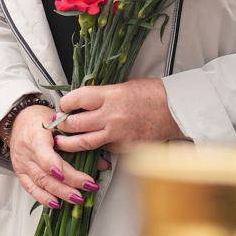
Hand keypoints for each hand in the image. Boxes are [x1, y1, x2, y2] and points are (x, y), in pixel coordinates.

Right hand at [8, 104, 105, 209]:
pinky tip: (56, 204)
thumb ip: (79, 142)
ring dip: (60, 193)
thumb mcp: (61, 125)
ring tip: (77, 199)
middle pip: (46, 172)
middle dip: (68, 183)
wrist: (22, 120)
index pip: (43, 153)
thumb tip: (103, 163)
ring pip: (40, 182)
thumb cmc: (43, 120)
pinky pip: (31, 189)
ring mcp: (22, 164)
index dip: (53, 165)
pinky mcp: (20, 173)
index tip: (64, 174)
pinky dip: (44, 198)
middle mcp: (26, 152)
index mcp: (35, 135)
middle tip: (87, 187)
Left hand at [54, 78, 182, 154]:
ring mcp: (117, 134)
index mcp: (110, 95)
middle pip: (75, 123)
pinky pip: (105, 149)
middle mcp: (111, 116)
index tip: (63, 106)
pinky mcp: (125, 148)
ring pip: (84, 143)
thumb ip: (104, 95)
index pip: (77, 99)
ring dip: (70, 143)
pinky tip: (97, 143)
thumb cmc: (153, 94)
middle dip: (63, 125)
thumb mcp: (124, 87)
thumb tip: (85, 102)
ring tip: (61, 143)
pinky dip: (99, 146)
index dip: (65, 103)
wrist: (176, 110)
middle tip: (59, 125)